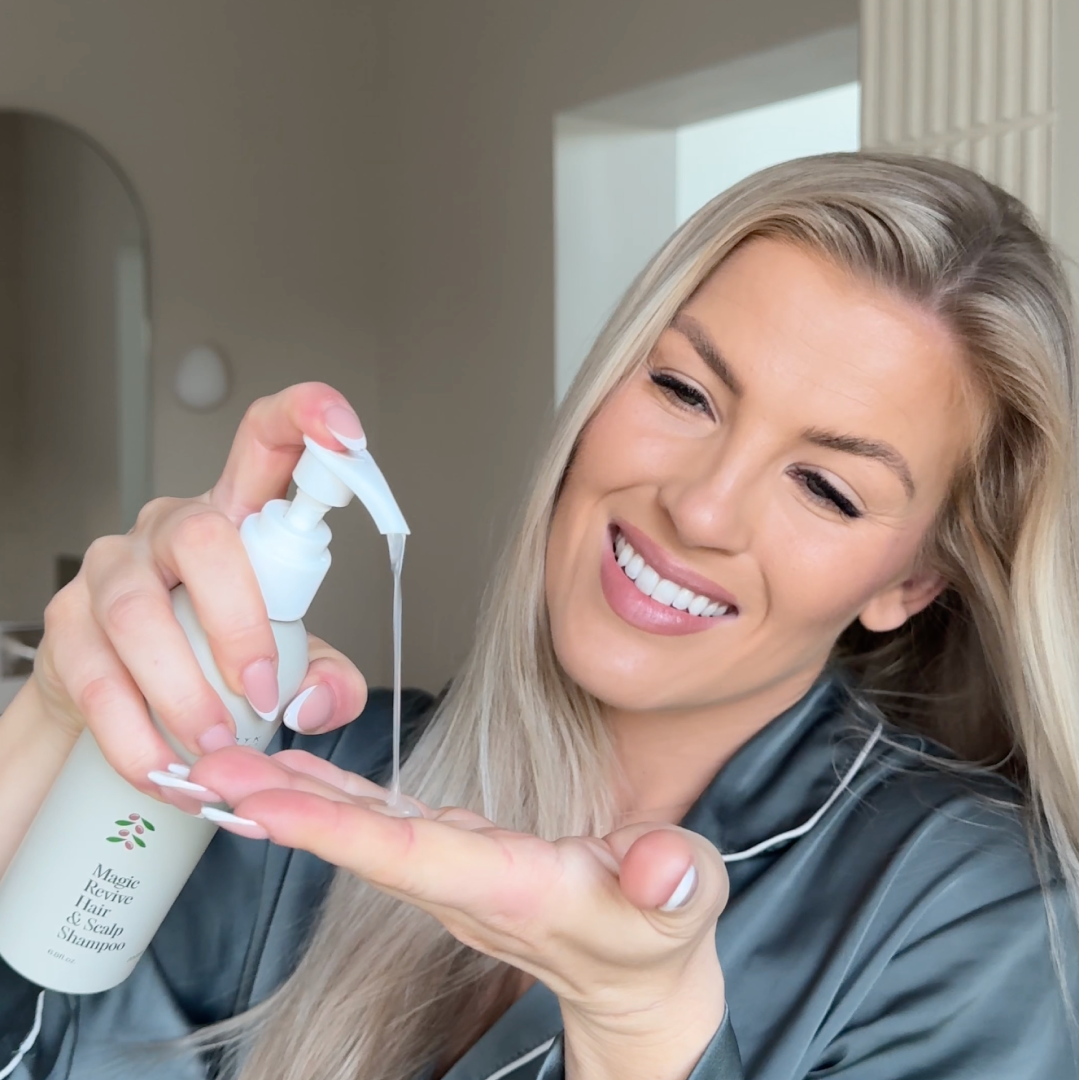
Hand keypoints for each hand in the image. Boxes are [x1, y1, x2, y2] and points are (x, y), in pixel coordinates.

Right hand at [31, 383, 369, 799]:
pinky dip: (135, 736)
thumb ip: (325, 677)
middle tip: (264, 694)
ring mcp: (111, 570)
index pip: (266, 444)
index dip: (306, 422)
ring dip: (184, 694)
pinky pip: (96, 678)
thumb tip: (313, 701)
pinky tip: (165, 769)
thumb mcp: (289, 660)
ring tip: (216, 749)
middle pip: (205, 541)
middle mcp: (170, 529)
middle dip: (240, 626)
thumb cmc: (214, 655)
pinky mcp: (65, 622)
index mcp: (236, 518)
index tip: (347, 432)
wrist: (120, 690)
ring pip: (139, 616)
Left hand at [189, 747, 728, 1041]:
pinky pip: (385, 823)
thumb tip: (662, 867)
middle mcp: (467, 883)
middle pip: (363, 843)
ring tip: (229, 764)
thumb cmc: (660, 939)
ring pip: (364, 830)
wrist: (641, 979)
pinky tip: (299, 772)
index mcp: (512, 889)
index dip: (337, 829)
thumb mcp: (685, 910)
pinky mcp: (461, 856)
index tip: (265, 804)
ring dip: (293, 798)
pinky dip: (336, 798)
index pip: (411, 856)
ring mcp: (458, 872)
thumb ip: (676, 886)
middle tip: (207, 769)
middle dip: (283, 808)